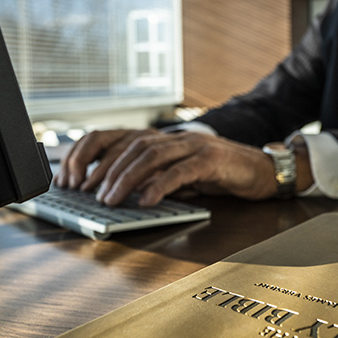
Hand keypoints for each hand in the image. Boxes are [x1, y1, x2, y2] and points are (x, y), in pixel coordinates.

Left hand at [56, 129, 277, 206]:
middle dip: (105, 169)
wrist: (264, 171)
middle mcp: (177, 136)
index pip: (120, 138)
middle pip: (132, 145)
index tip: (74, 178)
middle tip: (87, 193)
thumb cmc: (221, 175)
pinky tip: (147, 200)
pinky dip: (161, 185)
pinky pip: (181, 171)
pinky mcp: (212, 160)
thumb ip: (155, 180)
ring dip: (126, 178)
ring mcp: (195, 145)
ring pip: (151, 156)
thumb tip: (122, 195)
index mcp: (165, 139)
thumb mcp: (181, 177)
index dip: (94, 155)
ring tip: (110, 199)